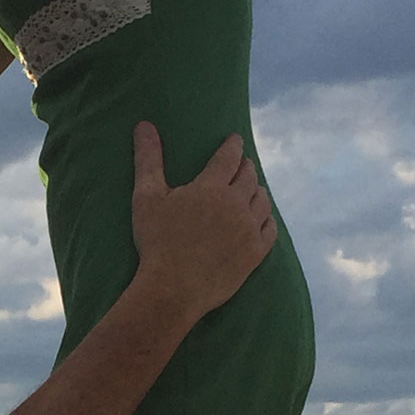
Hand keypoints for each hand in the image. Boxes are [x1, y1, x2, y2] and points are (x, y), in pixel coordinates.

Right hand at [131, 122, 276, 319]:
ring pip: (262, 200)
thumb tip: (144, 125)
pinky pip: (270, 228)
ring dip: (257, 191)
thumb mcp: (146, 198)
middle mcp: (236, 204)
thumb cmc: (156, 242)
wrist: (173, 290)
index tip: (235, 140)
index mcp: (212, 188)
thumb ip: (148, 159)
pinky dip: (266, 219)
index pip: (229, 157)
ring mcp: (249, 229)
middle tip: (241, 166)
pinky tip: (260, 219)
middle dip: (245, 167)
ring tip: (250, 191)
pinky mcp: (255, 253)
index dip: (233, 145)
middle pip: (249, 176)